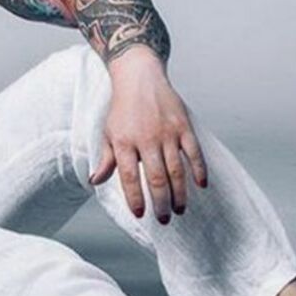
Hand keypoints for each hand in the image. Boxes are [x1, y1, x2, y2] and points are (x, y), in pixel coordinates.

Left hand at [87, 56, 207, 222]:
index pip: (129, 177)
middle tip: (164, 219)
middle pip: (155, 178)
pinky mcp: (183, 126)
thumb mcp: (108, 133)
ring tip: (180, 209)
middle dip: (160, 203)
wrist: (139, 76)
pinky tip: (201, 185)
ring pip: (176, 170)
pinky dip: (199, 170)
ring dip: (180, 193)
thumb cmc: (122, 108)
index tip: (140, 214)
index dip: (135, 198)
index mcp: (125, 142)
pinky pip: (194, 152)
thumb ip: (105, 159)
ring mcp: (167, 132)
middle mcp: (146, 139)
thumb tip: (95, 181)